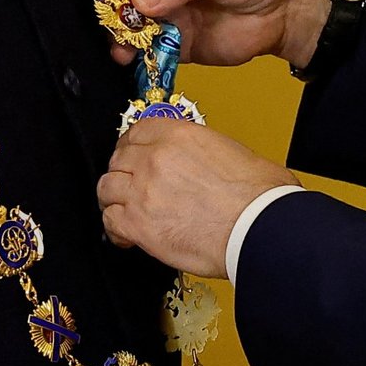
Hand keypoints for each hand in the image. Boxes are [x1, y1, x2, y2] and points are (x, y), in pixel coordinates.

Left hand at [98, 117, 297, 277]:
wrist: (257, 226)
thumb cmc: (258, 196)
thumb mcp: (234, 152)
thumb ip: (206, 152)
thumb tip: (206, 163)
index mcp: (179, 135)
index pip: (137, 130)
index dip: (131, 145)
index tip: (132, 153)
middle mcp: (155, 159)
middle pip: (118, 159)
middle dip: (122, 172)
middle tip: (128, 183)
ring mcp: (143, 191)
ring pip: (107, 188)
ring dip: (113, 198)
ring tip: (122, 208)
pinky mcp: (138, 224)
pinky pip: (110, 221)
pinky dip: (115, 229)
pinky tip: (125, 235)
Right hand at [104, 0, 337, 68]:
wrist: (296, 8)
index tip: (111, 2)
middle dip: (112, 15)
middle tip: (118, 31)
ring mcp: (169, 15)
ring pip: (130, 28)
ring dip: (123, 40)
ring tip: (125, 51)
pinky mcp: (180, 45)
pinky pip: (151, 52)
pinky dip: (142, 59)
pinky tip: (139, 63)